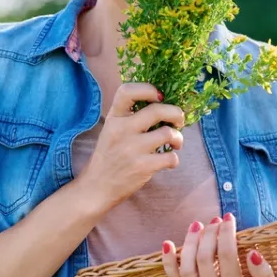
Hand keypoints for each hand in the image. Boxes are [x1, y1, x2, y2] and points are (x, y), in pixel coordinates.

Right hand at [78, 82, 185, 206]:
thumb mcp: (112, 130)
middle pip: (157, 110)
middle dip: (176, 113)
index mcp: (114, 118)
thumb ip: (130, 117)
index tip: (159, 96)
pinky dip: (174, 159)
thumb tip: (163, 104)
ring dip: (178, 138)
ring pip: (168, 133)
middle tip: (179, 120)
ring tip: (176, 143)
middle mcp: (121, 130)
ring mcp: (132, 149)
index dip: (148, 89)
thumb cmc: (109, 156)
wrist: (97, 187)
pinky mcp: (142, 167)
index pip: (127, 91)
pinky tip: (168, 161)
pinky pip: (170, 157)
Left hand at [162, 213, 276, 276]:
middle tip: (214, 220)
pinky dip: (168, 262)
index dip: (226, 233)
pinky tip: (168, 244)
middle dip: (209, 234)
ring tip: (197, 226)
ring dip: (190, 242)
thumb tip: (252, 253)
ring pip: (187, 267)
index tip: (228, 218)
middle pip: (204, 258)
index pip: (227, 255)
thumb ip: (265, 274)